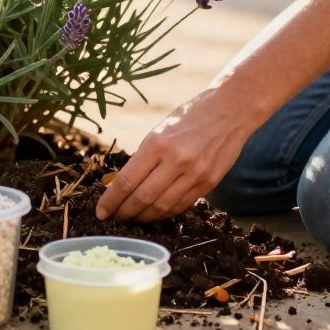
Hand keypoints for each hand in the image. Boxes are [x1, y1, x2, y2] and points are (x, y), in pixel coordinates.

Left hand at [96, 87, 250, 221]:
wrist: (230, 111)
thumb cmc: (189, 117)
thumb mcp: (160, 131)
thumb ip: (143, 158)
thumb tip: (121, 186)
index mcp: (157, 143)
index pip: (126, 181)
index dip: (111, 201)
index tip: (100, 212)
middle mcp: (175, 160)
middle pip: (142, 198)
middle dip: (124, 213)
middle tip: (114, 218)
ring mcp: (194, 173)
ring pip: (162, 207)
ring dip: (143, 217)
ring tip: (133, 218)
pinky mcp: (209, 183)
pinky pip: (181, 205)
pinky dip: (165, 213)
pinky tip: (155, 213)